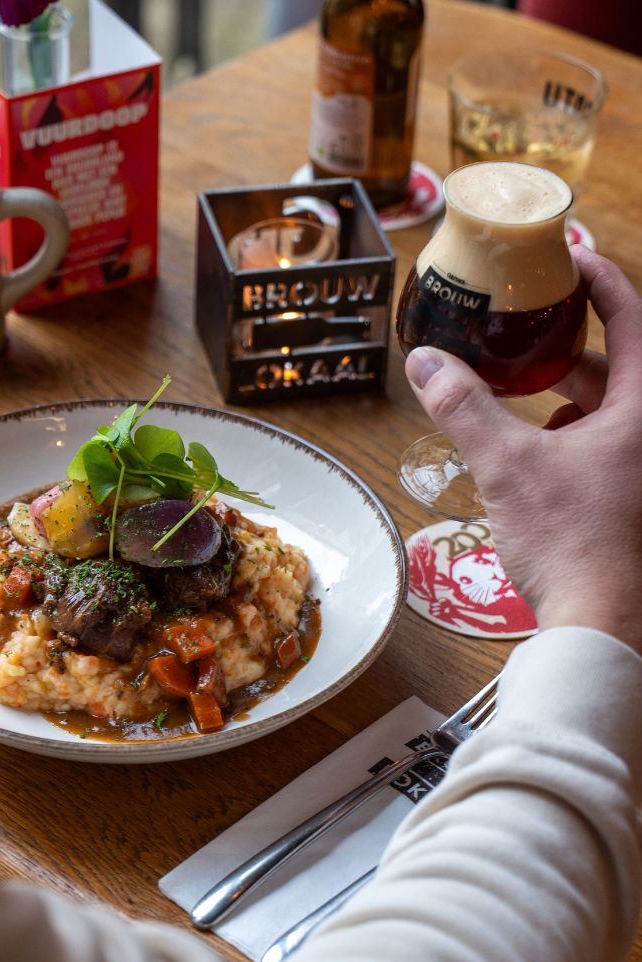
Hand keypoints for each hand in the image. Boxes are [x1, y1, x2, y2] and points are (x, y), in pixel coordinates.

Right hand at [404, 247, 641, 654]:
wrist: (603, 621)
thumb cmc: (572, 541)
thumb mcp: (506, 465)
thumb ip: (464, 407)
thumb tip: (424, 362)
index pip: (634, 317)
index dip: (601, 279)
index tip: (569, 258)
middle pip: (622, 362)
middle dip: (572, 344)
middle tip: (529, 329)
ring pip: (616, 406)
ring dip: (573, 393)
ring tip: (524, 393)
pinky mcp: (637, 494)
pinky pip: (614, 442)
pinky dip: (579, 432)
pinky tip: (541, 448)